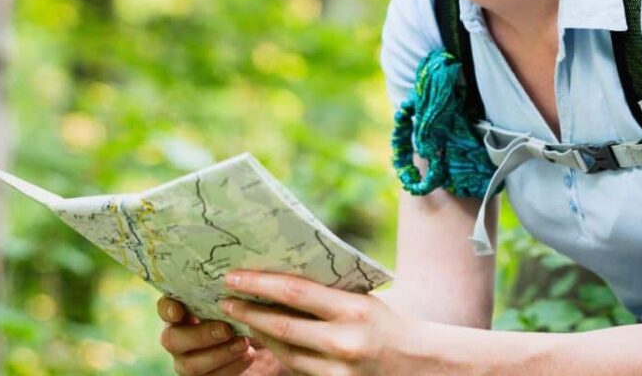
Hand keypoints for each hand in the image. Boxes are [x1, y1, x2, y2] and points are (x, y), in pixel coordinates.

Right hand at [158, 296, 287, 375]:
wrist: (274, 339)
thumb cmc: (256, 309)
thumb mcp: (247, 297)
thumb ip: (234, 289)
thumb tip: (239, 274)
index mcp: (185, 310)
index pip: (165, 308)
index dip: (167, 309)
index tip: (179, 310)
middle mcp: (181, 335)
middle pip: (171, 339)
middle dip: (199, 335)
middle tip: (226, 328)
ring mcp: (190, 360)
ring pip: (188, 365)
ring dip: (217, 354)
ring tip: (243, 343)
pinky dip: (231, 367)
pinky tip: (249, 355)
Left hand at [219, 271, 426, 375]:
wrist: (417, 363)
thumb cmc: (385, 322)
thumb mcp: (360, 299)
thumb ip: (324, 292)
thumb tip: (277, 276)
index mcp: (353, 310)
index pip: (295, 292)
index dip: (259, 284)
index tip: (233, 277)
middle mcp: (344, 342)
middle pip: (282, 326)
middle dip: (248, 312)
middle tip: (224, 300)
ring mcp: (338, 371)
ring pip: (284, 351)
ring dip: (258, 333)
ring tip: (240, 317)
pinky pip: (296, 368)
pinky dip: (277, 352)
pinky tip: (264, 338)